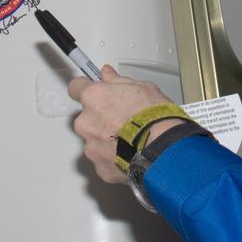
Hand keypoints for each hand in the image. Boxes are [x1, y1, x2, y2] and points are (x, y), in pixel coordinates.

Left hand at [68, 65, 177, 183]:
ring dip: (106, 139)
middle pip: (85, 116)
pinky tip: (130, 154)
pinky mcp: (100, 167)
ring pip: (93, 139)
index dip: (86, 88)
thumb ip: (117, 80)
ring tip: (129, 139)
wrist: (165, 150)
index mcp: (93, 98)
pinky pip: (102, 159)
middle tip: (122, 119)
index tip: (94, 91)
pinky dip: (112, 157)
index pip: (76, 87)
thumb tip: (107, 74)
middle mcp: (86, 122)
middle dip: (99, 117)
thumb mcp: (142, 88)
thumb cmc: (155, 117)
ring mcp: (91, 146)